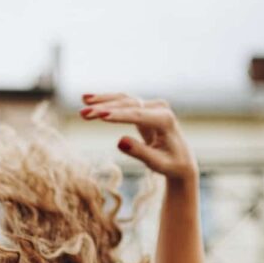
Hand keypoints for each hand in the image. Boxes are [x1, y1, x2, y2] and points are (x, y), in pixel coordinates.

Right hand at [80, 93, 197, 181]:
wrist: (181, 160)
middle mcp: (159, 108)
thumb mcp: (157, 164)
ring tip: (83, 104)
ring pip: (123, 100)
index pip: (138, 115)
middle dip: (105, 109)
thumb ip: (140, 152)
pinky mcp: (143, 108)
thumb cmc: (170, 164)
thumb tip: (120, 141)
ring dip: (102, 102)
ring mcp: (151, 106)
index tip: (100, 117)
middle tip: (83, 114)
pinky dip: (106, 100)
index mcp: (165, 120)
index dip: (118, 116)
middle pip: (128, 104)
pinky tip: (88, 98)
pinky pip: (122, 102)